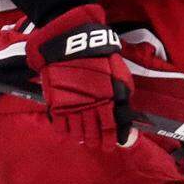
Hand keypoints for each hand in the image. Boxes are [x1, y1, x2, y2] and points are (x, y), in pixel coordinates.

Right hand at [24, 4, 134, 149]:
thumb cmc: (98, 55)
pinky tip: (69, 131)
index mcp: (110, 99)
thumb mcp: (119, 74)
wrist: (71, 39)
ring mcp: (73, 105)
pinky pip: (60, 124)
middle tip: (98, 144)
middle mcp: (92, 105)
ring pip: (78, 132)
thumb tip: (126, 120)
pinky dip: (65, 131)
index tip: (112, 144)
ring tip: (83, 139)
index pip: (113, 128)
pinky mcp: (56, 101)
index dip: (113, 139)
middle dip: (98, 140)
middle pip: (95, 133)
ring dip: (82, 137)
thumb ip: (123, 98)